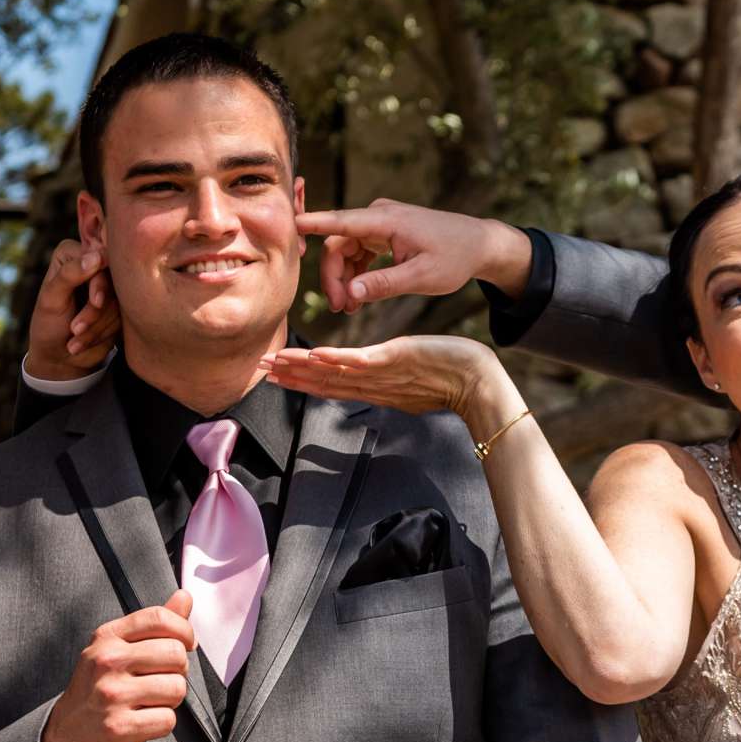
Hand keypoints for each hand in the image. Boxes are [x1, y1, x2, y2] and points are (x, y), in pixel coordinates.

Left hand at [22, 238, 117, 382]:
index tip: (96, 302)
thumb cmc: (48, 325)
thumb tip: (97, 256)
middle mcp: (91, 265)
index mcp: (71, 254)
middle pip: (113, 281)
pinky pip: (125, 316)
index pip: (100, 258)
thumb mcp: (52, 299)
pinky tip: (85, 342)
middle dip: (96, 310)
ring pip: (120, 302)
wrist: (58, 358)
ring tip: (75, 339)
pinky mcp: (119, 306)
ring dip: (98, 326)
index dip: (100, 282)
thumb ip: (69, 274)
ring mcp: (107, 286)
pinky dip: (105, 332)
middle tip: (76, 329)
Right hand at [39, 590, 196, 741]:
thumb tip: (184, 596)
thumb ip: (153, 625)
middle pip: (175, 654)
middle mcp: (107, 662)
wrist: (65, 737)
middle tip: (160, 680)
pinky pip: (167, 720)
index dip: (183, 630)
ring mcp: (112, 695)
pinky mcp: (119, 727)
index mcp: (107, 638)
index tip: (185, 644)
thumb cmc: (97, 689)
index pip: (159, 618)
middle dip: (177, 671)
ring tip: (149, 701)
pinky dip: (161, 724)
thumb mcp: (115, 649)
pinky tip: (142, 721)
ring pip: (176, 688)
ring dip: (171, 700)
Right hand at [265, 337, 517, 430]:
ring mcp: (383, 375)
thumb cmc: (452, 376)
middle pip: (325, 382)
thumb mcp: (414, 378)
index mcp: (376, 387)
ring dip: (304, 368)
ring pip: (336, 374)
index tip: (278, 374)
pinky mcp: (396, 362)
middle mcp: (374, 385)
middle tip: (261, 369)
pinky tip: (316, 354)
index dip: (303, 380)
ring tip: (276, 362)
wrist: (479, 384)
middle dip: (292, 375)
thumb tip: (382, 381)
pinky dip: (338, 359)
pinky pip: (362, 362)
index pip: (332, 385)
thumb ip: (391, 379)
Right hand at [295, 200, 532, 311]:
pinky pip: (358, 254)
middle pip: (338, 245)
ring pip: (346, 252)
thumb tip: (351, 293)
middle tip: (340, 308)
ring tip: (349, 309)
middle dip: (334, 277)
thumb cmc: (455, 257)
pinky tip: (358, 299)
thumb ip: (383, 284)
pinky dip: (356, 276)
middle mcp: (378, 217)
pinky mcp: (384, 235)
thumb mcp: (420, 277)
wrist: (479, 245)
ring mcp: (380, 225)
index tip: (287, 225)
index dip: (312, 224)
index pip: (340, 221)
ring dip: (344, 280)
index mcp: (386, 220)